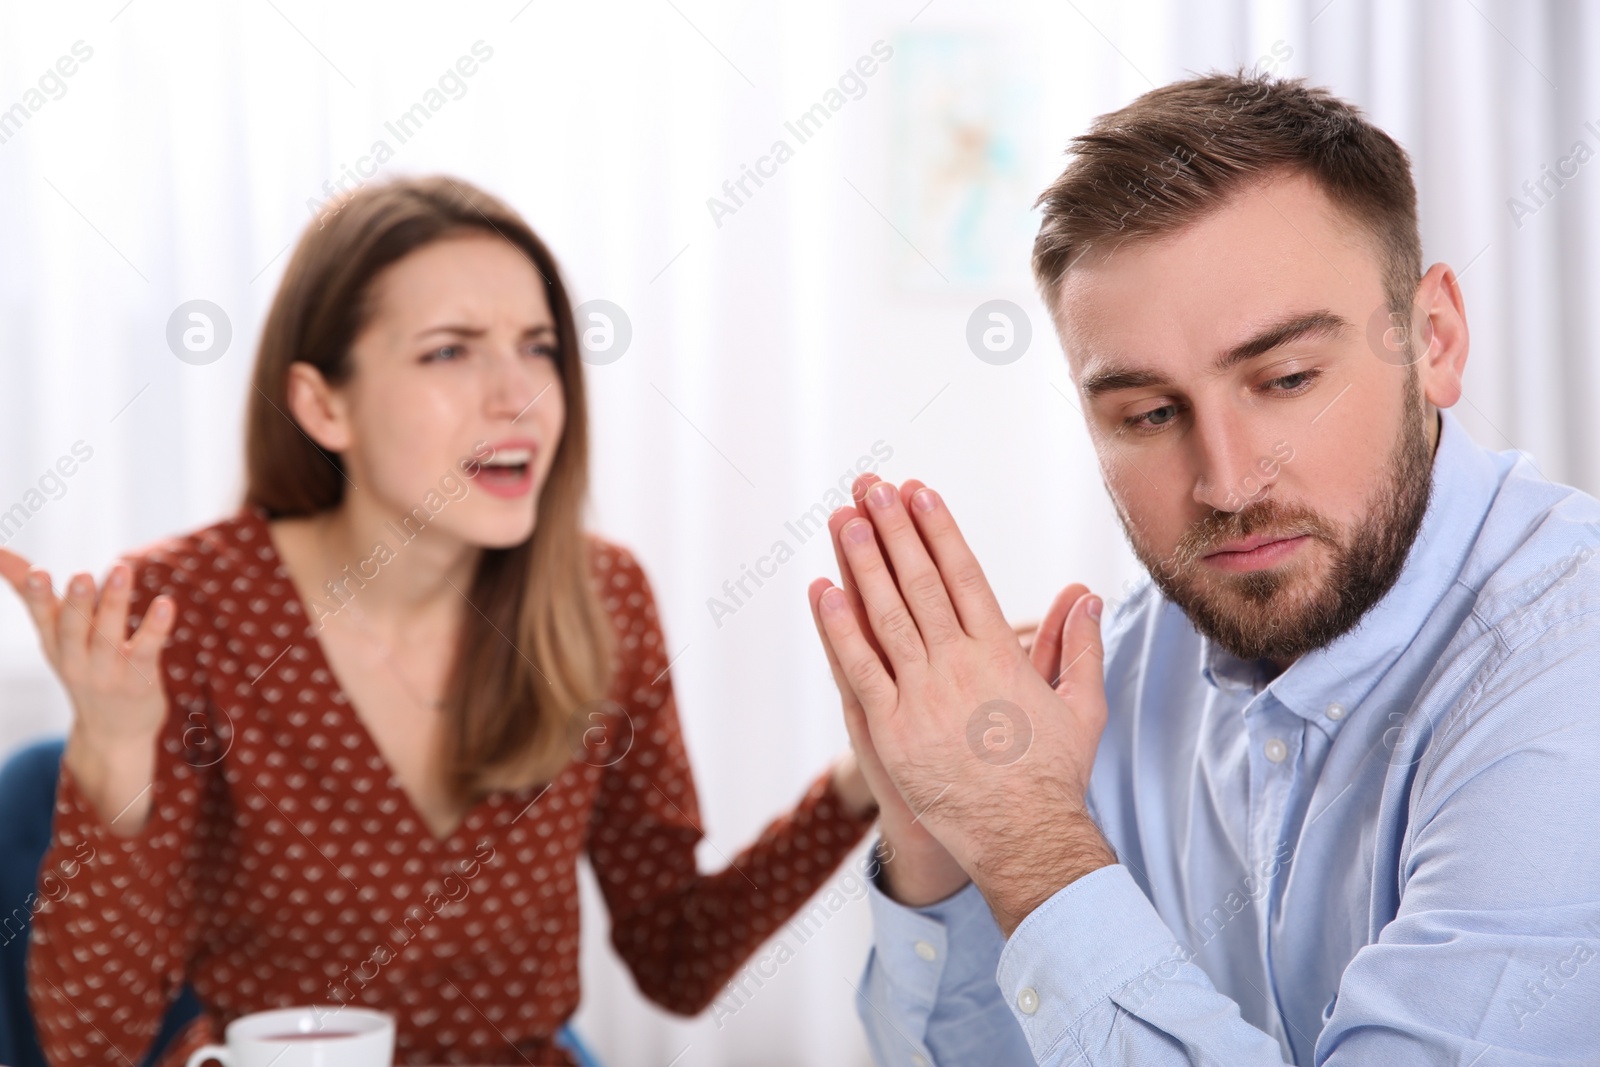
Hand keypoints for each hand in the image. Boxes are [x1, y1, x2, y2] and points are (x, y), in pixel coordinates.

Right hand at [0, 549, 174, 831]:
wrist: (112, 733)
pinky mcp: (139, 681)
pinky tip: (164, 604)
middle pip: (73, 629)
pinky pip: (146, 651)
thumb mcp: (55, 637)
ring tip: (121, 569)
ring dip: (114, 603)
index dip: (38, 596)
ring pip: (109, 637)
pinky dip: (155, 628)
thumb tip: (1, 552)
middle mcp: (77, 660)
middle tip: (82, 574)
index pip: (43, 618)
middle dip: (76, 602)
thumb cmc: (84, 669)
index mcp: (55, 645)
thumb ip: (35, 596)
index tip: (37, 572)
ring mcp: (108, 673)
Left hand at [814, 480, 1116, 934]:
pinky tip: (823, 591)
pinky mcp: (893, 729)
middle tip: (872, 488)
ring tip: (846, 520)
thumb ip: (1078, 645)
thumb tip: (1085, 594)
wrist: (1025, 838)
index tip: (921, 493)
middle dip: (896, 530)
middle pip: (921, 583)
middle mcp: (960, 664)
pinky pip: (861, 668)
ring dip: (864, 564)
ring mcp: (923, 695)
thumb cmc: (1054, 776)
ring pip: (887, 616)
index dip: (940, 531)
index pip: (964, 576)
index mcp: (1000, 654)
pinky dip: (840, 629)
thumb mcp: (1081, 705)